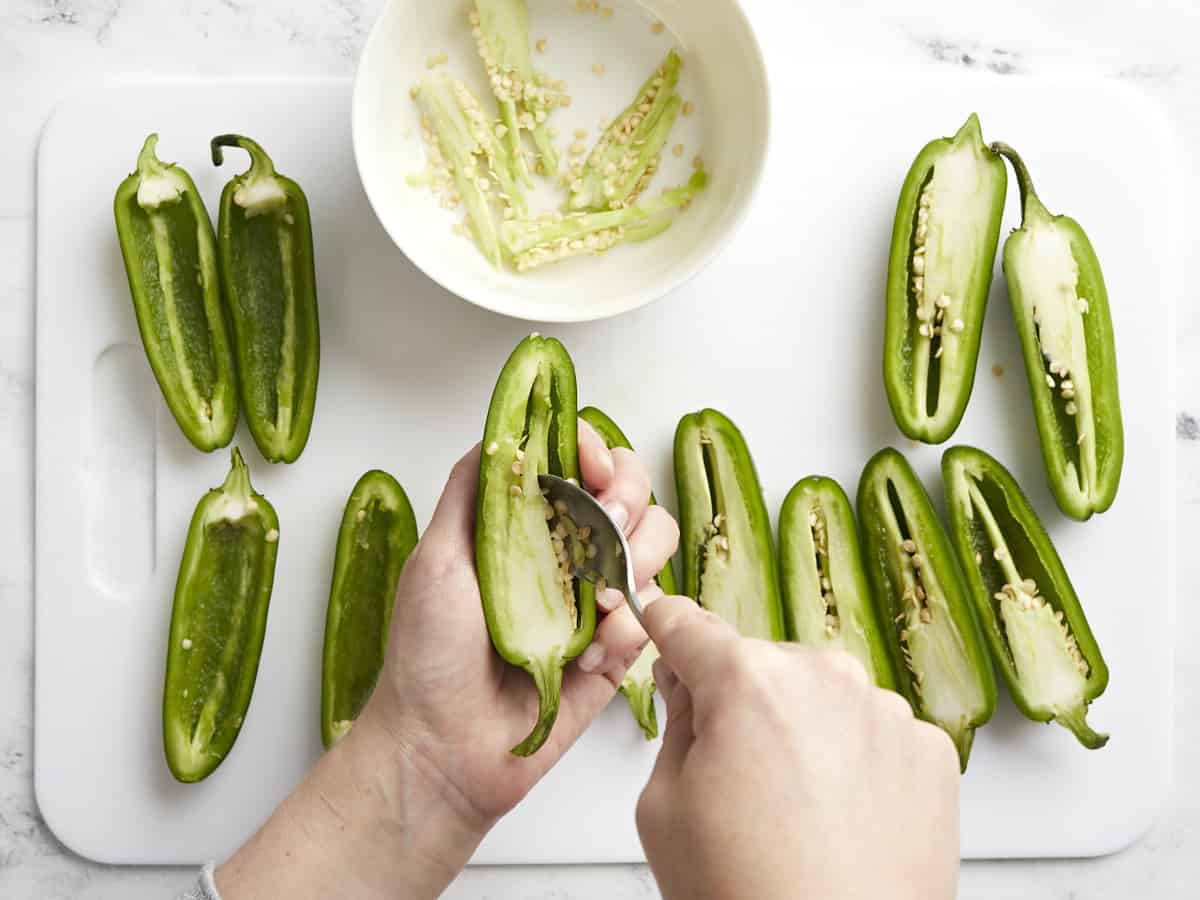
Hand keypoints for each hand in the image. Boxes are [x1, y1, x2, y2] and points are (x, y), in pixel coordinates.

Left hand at [361, 420, 677, 828]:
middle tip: (600, 532)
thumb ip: (474, 488)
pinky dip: (627, 631)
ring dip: (633, 566)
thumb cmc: (427, 657)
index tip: (589, 471)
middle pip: (633, 491)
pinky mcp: (617, 648)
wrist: (443, 748)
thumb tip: (509, 430)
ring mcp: (596, 597)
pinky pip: (655, 616)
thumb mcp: (434, 557)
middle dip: (627, 504)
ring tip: (592, 607)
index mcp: (524, 521)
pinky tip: (585, 657)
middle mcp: (566, 550)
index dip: (595, 452)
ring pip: (657, 545)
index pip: (579, 460)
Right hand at [636, 595, 959, 899]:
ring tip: (793, 811)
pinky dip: (854, 760)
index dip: (667, 623)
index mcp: (748, 682)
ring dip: (803, 729)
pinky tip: (838, 817)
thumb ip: (676, 724)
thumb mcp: (664, 809)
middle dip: (741, 701)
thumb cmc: (749, 897)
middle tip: (733, 776)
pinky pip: (874, 732)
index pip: (690, 627)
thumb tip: (688, 684)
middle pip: (762, 665)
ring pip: (822, 697)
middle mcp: (826, 678)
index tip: (664, 616)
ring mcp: (887, 712)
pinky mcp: (930, 751)